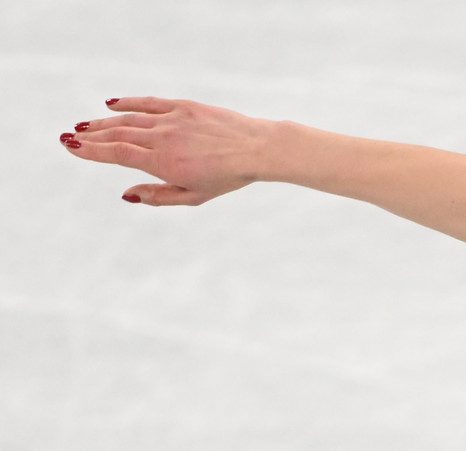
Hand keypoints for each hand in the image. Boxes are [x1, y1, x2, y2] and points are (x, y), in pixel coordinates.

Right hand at [62, 96, 277, 205]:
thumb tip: (126, 195)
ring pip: (129, 118)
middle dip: (90, 136)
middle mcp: (163, 138)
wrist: (259, 149)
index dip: (91, 150)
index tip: (71, 147)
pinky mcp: (184, 106)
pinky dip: (128, 103)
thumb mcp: (194, 196)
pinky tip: (111, 104)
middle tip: (69, 137)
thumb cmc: (228, 177)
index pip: (116, 153)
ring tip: (85, 125)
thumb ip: (158, 196)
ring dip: (104, 121)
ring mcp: (173, 119)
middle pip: (117, 134)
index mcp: (162, 163)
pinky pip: (149, 103)